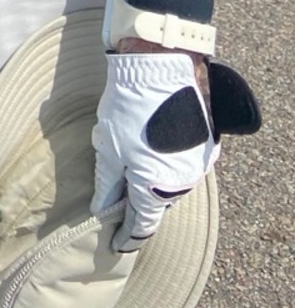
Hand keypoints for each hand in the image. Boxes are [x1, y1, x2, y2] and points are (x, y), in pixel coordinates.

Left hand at [91, 50, 217, 252]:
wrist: (161, 63)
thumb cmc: (130, 106)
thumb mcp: (108, 147)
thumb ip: (107, 183)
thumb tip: (103, 209)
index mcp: (159, 188)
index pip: (143, 223)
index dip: (128, 236)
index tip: (117, 244)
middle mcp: (185, 180)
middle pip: (157, 202)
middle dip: (138, 205)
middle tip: (118, 206)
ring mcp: (199, 161)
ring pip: (170, 182)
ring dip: (152, 182)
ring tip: (130, 176)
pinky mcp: (205, 141)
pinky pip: (182, 163)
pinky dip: (164, 164)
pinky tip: (148, 153)